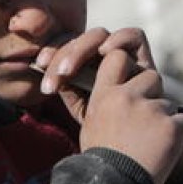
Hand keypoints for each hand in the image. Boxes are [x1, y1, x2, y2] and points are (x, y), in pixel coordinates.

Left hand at [35, 27, 154, 122]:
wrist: (135, 147)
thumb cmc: (109, 130)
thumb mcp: (83, 110)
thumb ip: (68, 90)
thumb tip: (49, 69)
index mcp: (85, 65)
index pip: (67, 47)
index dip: (52, 52)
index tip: (38, 64)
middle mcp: (103, 57)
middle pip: (81, 40)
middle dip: (63, 54)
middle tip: (54, 75)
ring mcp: (123, 55)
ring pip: (100, 35)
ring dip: (81, 49)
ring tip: (68, 70)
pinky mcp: (143, 57)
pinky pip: (134, 37)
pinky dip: (119, 39)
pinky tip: (105, 53)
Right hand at [74, 50, 182, 183]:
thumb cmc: (100, 162)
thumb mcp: (90, 126)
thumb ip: (103, 102)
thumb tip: (111, 89)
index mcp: (104, 96)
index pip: (118, 57)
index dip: (127, 65)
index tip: (130, 80)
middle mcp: (127, 97)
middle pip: (152, 77)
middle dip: (153, 94)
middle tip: (146, 121)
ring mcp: (152, 110)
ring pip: (169, 104)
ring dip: (165, 120)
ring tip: (151, 144)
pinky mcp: (173, 126)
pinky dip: (179, 136)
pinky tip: (165, 151)